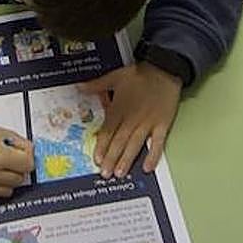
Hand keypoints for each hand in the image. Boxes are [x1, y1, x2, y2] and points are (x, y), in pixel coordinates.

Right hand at [0, 114, 34, 198]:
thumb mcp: (6, 134)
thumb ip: (23, 146)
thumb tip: (33, 157)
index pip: (29, 166)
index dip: (28, 158)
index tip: (23, 154)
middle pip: (20, 179)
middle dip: (18, 169)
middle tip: (10, 158)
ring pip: (10, 190)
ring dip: (9, 179)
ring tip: (1, 166)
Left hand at [79, 62, 181, 178]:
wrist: (163, 69)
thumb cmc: (138, 74)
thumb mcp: (114, 77)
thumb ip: (96, 85)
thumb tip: (79, 87)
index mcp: (119, 109)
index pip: (108, 132)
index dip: (102, 146)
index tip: (96, 159)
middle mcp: (132, 119)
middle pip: (120, 142)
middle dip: (111, 158)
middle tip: (105, 173)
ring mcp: (148, 123)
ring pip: (135, 145)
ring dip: (127, 160)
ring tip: (120, 173)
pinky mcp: (162, 124)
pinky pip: (158, 143)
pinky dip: (153, 155)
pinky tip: (148, 167)